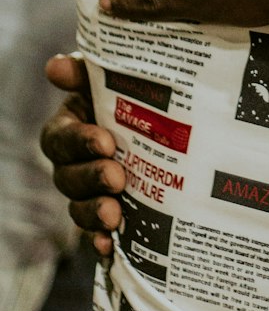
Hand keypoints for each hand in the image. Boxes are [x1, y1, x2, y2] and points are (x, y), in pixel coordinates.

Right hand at [40, 54, 123, 255]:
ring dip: (93, 213)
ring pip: (78, 207)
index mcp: (70, 127)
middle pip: (66, 177)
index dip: (78, 142)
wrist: (172, 122)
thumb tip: (55, 65)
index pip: (59, 138)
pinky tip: (112, 244)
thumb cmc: (135, 94)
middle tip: (117, 177)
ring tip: (115, 214)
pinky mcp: (109, 214)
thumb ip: (85, 73)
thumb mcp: (112, 81)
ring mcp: (90, 191)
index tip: (106, 142)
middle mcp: (74, 162)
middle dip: (90, 178)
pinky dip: (101, 240)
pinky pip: (97, 233)